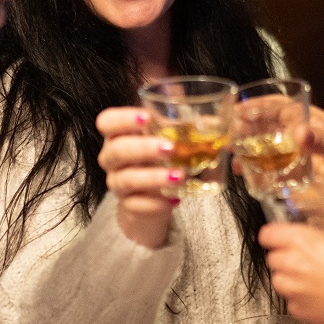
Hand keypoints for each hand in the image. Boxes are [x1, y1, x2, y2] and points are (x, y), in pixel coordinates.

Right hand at [96, 107, 177, 248]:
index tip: (147, 117)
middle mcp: (112, 158)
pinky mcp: (128, 205)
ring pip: (126, 180)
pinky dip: (156, 203)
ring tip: (180, 176)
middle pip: (116, 150)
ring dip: (153, 177)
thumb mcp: (169, 137)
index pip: (107, 121)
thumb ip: (186, 126)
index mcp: (118, 134)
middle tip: (170, 148)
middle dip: (142, 148)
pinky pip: (136, 206)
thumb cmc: (159, 157)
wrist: (154, 195)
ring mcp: (117, 183)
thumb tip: (216, 120)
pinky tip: (174, 199)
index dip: (122, 119)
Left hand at [260, 222, 323, 323]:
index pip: (268, 234)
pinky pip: (291, 303)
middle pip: (272, 258)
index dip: (274, 236)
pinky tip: (317, 300)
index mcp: (305, 241)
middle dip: (283, 258)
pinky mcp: (299, 311)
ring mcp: (293, 290)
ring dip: (288, 280)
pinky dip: (299, 301)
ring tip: (308, 281)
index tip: (280, 238)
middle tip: (302, 261)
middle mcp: (293, 264)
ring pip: (278, 281)